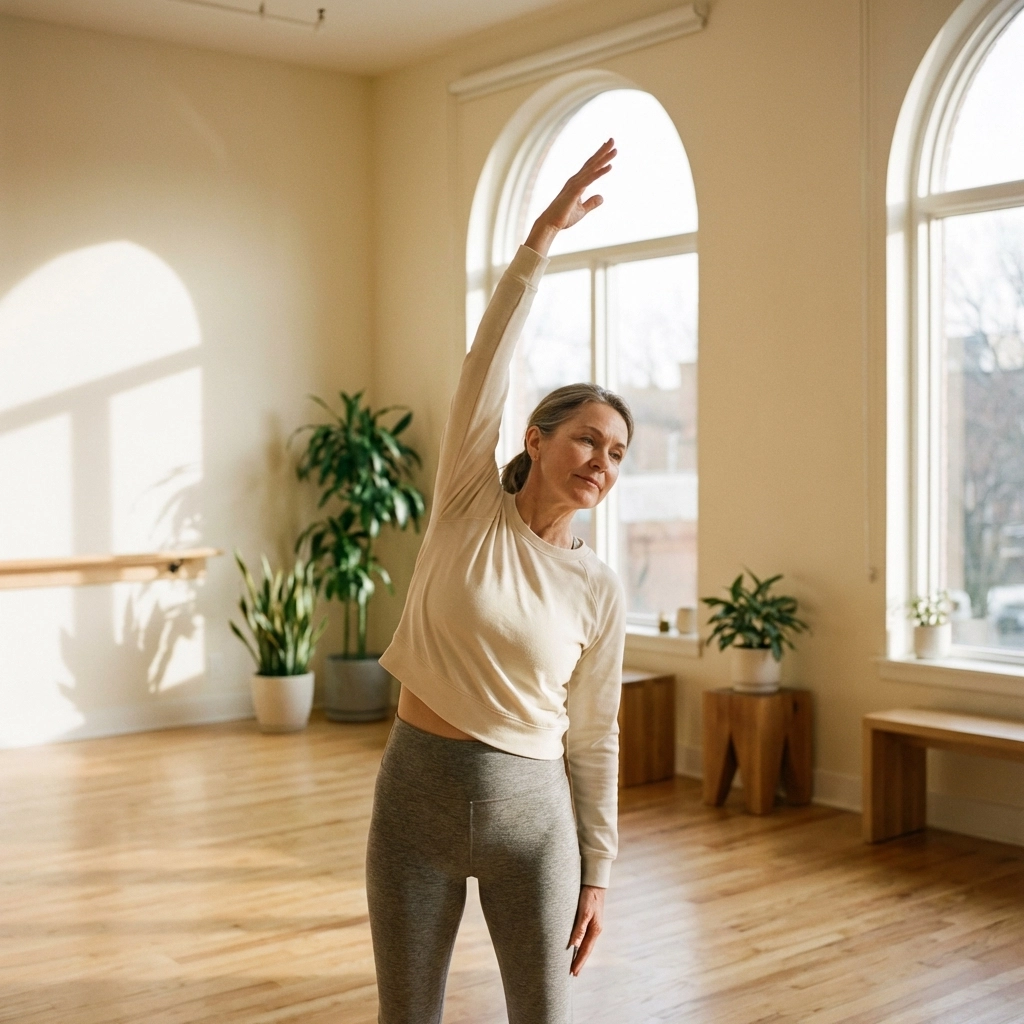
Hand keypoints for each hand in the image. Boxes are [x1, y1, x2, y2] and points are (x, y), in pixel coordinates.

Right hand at [525, 138, 616, 256]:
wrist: (550, 224)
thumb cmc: (563, 217)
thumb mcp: (582, 211)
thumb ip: (591, 203)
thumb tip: (602, 197)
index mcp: (576, 183)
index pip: (590, 167)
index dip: (599, 157)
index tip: (607, 147)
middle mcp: (575, 180)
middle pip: (592, 163)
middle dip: (603, 151)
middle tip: (613, 140)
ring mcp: (575, 184)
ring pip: (592, 168)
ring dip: (604, 158)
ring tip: (615, 149)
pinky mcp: (575, 191)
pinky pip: (590, 179)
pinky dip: (600, 172)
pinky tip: (610, 166)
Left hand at [567, 883, 604, 975]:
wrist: (595, 882)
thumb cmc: (589, 896)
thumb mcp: (584, 911)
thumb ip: (579, 928)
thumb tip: (574, 944)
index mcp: (595, 930)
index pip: (585, 950)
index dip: (579, 962)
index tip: (573, 973)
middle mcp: (595, 930)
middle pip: (586, 949)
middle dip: (579, 961)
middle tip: (573, 973)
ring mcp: (593, 925)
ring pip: (585, 943)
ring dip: (579, 953)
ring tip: (573, 963)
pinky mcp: (590, 920)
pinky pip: (584, 936)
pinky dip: (579, 944)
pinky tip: (575, 945)